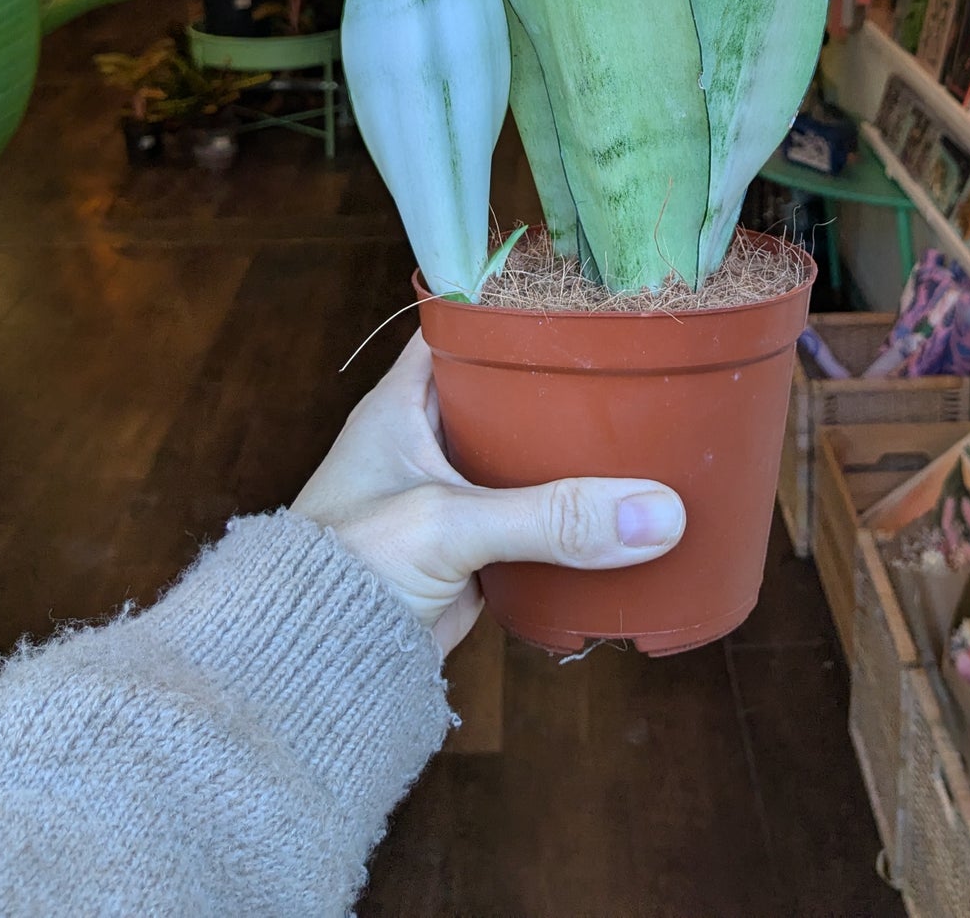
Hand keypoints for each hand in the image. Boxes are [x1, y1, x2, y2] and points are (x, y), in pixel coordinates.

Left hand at [293, 332, 685, 652]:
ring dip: (572, 456)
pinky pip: (532, 521)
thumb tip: (656, 513)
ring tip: (645, 430)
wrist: (313, 669)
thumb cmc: (347, 571)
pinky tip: (619, 508)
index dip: (516, 310)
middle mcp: (428, 441)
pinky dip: (569, 518)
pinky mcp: (472, 553)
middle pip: (509, 394)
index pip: (465, 328)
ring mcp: (452, 498)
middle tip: (636, 367)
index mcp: (403, 403)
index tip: (583, 300)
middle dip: (564, 386)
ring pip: (525, 459)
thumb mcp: (450, 525)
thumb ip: (551, 518)